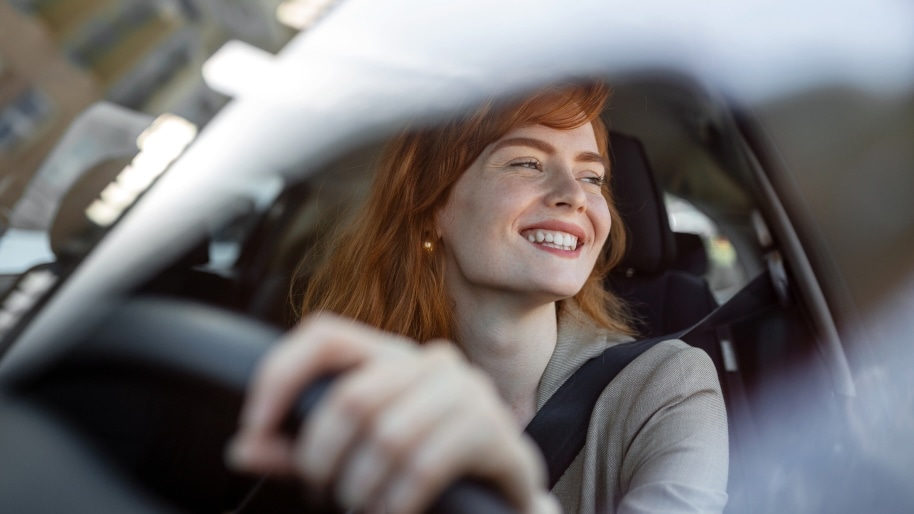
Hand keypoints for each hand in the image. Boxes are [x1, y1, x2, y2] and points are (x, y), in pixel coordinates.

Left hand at [228, 313, 557, 513]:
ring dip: (361, 488)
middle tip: (323, 493)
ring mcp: (467, 390)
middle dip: (321, 459)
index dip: (279, 376)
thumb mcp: (351, 459)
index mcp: (389, 357)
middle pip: (350, 397)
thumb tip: (243, 449)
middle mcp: (429, 361)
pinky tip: (393, 512)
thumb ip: (299, 453)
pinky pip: (425, 465)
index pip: (324, 336)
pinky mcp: (492, 430)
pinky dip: (397, 501)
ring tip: (362, 506)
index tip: (254, 428)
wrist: (497, 499)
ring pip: (387, 435)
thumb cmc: (420, 473)